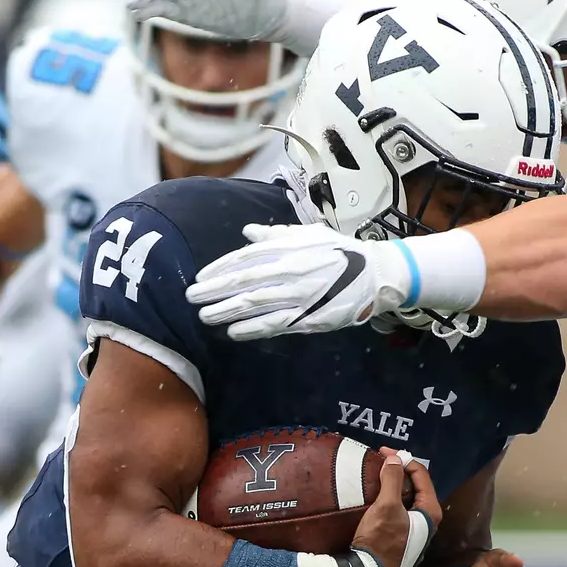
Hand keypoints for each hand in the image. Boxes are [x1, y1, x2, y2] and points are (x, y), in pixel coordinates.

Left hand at [186, 224, 412, 339]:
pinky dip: (253, 329)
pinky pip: (276, 324)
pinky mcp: (310, 317)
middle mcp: (291, 271)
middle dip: (214, 291)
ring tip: (205, 317)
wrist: (376, 275)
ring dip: (226, 312)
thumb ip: (277, 235)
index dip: (220, 268)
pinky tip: (233, 332)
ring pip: (255, 305)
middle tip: (191, 297)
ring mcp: (299, 296)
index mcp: (289, 249)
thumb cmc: (340, 252)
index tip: (200, 277)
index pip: (246, 258)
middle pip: (244, 282)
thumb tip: (248, 233)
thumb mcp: (310, 234)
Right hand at [351, 450, 441, 566]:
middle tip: (381, 460)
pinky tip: (378, 491)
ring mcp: (416, 528)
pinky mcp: (403, 533)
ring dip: (394, 482)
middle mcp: (428, 519)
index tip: (384, 452)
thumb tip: (395, 458)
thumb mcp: (386, 506)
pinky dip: (391, 495)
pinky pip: (400, 507)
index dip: (404, 459)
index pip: (421, 475)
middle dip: (399, 469)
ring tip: (378, 472)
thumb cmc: (381, 539)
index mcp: (430, 511)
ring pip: (407, 496)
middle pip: (416, 485)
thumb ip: (393, 480)